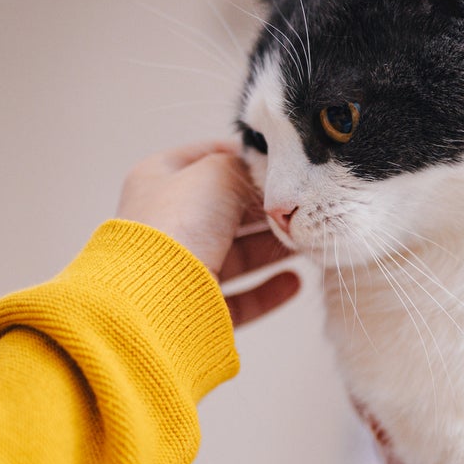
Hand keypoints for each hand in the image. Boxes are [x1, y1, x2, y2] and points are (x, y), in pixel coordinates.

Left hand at [119, 142, 300, 325]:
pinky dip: (266, 290)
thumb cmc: (178, 226)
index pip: (206, 159)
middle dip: (265, 210)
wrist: (155, 299)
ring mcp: (178, 267)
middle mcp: (165, 222)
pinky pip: (237, 297)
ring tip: (307, 244)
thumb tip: (262, 176)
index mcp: (157, 181)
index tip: (280, 166)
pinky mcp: (194, 306)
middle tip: (302, 208)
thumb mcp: (215, 176)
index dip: (243, 158)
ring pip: (234, 254)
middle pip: (225, 210)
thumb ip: (243, 168)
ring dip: (271, 248)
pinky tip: (294, 282)